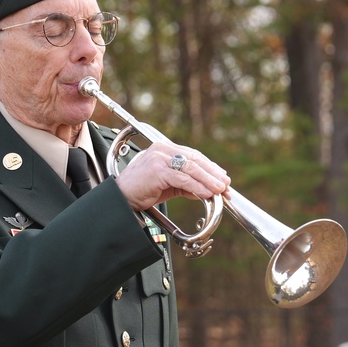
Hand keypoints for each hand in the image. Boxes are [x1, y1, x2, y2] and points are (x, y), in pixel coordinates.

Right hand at [114, 142, 229, 211]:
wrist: (120, 198)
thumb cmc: (142, 190)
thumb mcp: (168, 185)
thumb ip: (186, 184)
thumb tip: (207, 190)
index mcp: (165, 148)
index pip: (193, 156)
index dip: (210, 167)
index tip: (223, 178)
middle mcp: (163, 149)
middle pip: (195, 159)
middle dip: (213, 173)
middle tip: (226, 185)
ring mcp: (160, 158)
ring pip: (191, 168)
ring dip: (209, 180)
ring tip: (221, 190)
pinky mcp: (158, 170)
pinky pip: (183, 179)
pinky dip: (197, 187)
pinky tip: (207, 193)